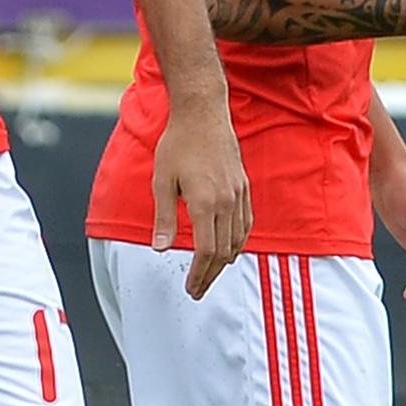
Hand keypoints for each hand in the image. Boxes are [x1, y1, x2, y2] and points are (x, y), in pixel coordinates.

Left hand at [153, 100, 251, 297]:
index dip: (199, 273)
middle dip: (210, 274)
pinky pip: (246, 223)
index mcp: (205, 203)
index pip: (206, 250)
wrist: (203, 114)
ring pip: (238, 240)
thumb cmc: (177, 145)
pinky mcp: (244, 187)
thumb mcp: (161, 181)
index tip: (191, 288)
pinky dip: (238, 242)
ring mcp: (239, 195)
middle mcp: (227, 202)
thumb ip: (163, 217)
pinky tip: (229, 249)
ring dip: (224, 261)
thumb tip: (159, 249)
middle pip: (223, 251)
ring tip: (210, 274)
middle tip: (198, 290)